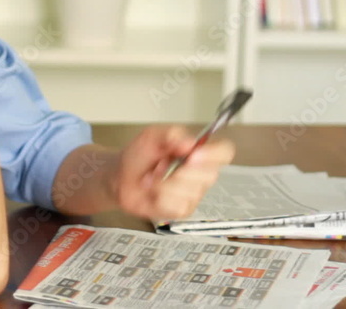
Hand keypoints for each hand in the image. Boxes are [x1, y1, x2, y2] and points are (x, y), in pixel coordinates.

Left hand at [112, 126, 234, 220]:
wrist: (121, 176)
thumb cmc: (139, 156)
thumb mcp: (152, 136)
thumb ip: (171, 134)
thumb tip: (190, 143)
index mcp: (199, 153)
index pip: (224, 152)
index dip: (214, 154)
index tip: (193, 155)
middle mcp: (200, 174)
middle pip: (210, 175)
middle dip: (182, 171)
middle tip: (162, 165)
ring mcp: (193, 194)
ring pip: (191, 192)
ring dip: (165, 184)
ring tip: (152, 179)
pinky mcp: (182, 210)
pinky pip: (178, 205)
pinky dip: (160, 197)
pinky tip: (152, 192)